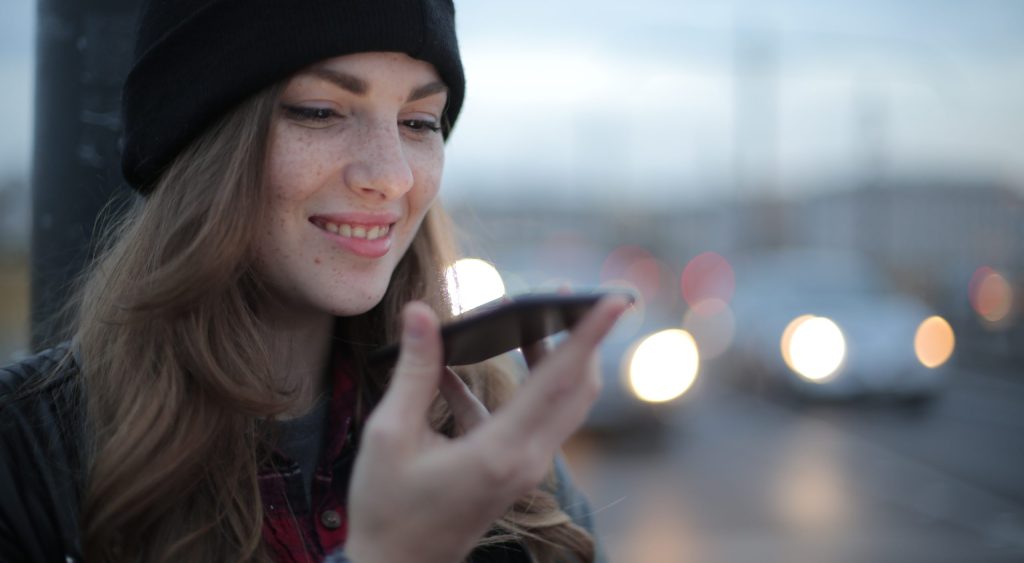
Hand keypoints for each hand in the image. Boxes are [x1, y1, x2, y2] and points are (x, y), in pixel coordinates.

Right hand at [344, 296, 627, 562]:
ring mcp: (525, 468)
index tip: (615, 300)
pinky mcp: (513, 470)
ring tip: (532, 317)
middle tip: (570, 293)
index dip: (588, 335)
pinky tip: (457, 369)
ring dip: (553, 359)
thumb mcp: (389, 435)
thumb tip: (419, 312)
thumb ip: (413, 370)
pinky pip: (527, 418)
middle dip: (581, 338)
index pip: (559, 380)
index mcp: (501, 451)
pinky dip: (509, 389)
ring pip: (560, 403)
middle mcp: (526, 460)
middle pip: (576, 389)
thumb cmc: (387, 508)